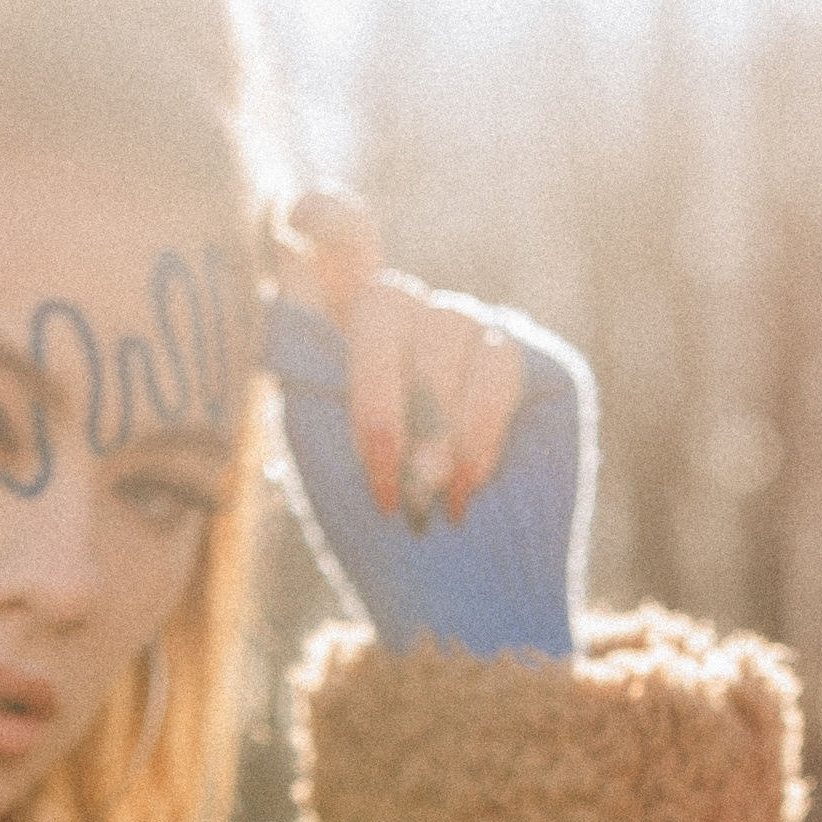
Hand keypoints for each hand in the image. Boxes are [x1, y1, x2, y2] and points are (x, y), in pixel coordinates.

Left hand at [261, 192, 594, 661]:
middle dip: (377, 390)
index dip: (325, 219)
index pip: (336, 242)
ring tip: (424, 500)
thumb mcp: (320, 448)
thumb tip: (283, 269)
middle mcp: (413, 326)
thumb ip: (306, 358)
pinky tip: (464, 490)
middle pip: (387, 299)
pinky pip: (499, 364)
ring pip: (447, 329)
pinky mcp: (537, 366)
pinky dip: (475, 432)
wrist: (456, 603)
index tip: (300, 219)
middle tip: (383, 477)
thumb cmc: (371, 538)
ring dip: (429, 426)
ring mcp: (477, 340)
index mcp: (345, 335)